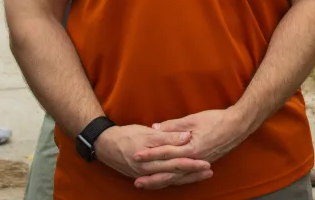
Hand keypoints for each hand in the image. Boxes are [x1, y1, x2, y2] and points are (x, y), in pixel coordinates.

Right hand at [94, 124, 211, 190]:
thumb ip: (168, 136)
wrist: (105, 145)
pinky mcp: (143, 176)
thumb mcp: (148, 133)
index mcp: (151, 160)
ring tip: (201, 176)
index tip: (207, 163)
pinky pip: (161, 182)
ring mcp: (146, 175)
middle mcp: (149, 171)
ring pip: (170, 180)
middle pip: (175, 174)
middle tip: (209, 171)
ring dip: (186, 178)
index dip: (192, 164)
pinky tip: (182, 180)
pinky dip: (173, 181)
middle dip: (193, 174)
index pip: (176, 164)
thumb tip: (186, 137)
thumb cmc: (127, 136)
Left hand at [133, 109, 249, 187]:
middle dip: (152, 175)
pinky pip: (187, 176)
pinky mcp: (204, 164)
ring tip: (147, 184)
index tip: (136, 156)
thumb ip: (173, 126)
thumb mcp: (193, 119)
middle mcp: (194, 160)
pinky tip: (168, 181)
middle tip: (136, 180)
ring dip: (161, 181)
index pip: (165, 152)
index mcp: (191, 148)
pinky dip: (175, 180)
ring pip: (177, 177)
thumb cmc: (216, 120)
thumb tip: (155, 128)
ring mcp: (200, 164)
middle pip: (169, 171)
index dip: (150, 154)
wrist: (238, 125)